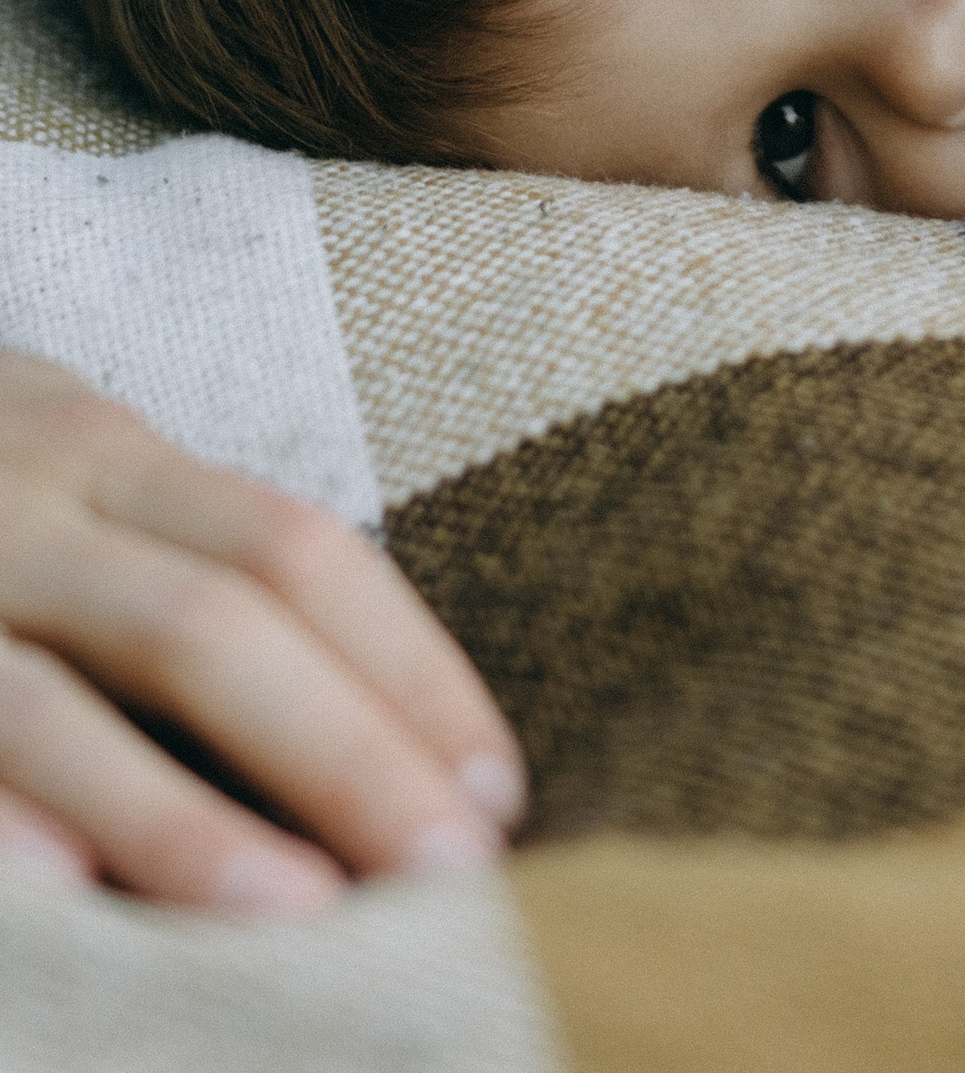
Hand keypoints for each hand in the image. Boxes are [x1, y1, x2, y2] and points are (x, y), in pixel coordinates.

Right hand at [0, 349, 523, 909]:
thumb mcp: (69, 485)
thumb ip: (182, 564)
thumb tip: (381, 726)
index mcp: (107, 463)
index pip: (297, 550)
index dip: (406, 666)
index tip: (498, 787)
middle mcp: (21, 512)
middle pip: (211, 624)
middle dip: (344, 749)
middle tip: (451, 871)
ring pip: (57, 706)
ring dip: (180, 820)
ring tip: (298, 919)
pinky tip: (63, 898)